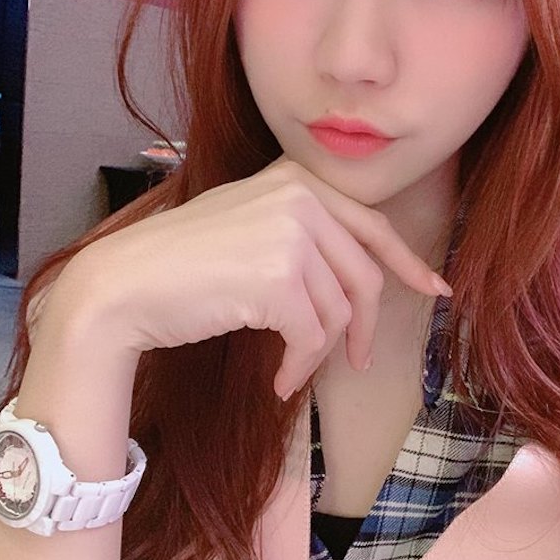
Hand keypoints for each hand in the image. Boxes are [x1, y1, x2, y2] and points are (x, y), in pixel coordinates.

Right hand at [51, 158, 451, 400]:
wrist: (125, 284)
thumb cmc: (181, 264)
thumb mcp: (250, 225)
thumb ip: (304, 233)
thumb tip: (361, 277)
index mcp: (296, 179)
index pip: (370, 225)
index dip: (406, 262)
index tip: (433, 289)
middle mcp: (300, 197)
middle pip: (363, 276)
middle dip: (365, 327)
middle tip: (357, 361)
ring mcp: (291, 234)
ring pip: (339, 312)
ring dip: (320, 354)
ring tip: (292, 370)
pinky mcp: (279, 278)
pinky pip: (313, 337)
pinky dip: (300, 367)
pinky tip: (280, 380)